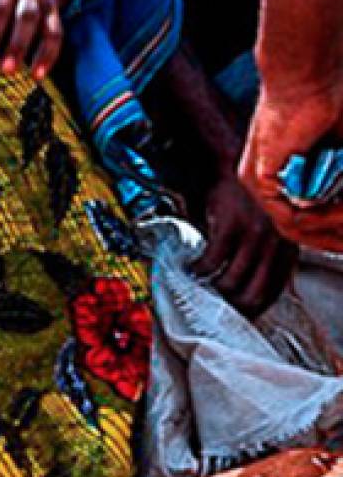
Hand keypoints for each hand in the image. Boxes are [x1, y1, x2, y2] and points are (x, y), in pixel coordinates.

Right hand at [192, 170, 299, 317]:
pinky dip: (197, 270)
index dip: (253, 309)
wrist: (231, 162)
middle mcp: (276, 245)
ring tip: (198, 286)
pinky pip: (211, 263)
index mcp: (286, 247)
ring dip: (210, 289)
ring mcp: (254, 237)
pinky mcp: (231, 228)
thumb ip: (261, 254)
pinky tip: (191, 266)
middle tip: (213, 307)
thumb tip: (243, 285)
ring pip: (230, 284)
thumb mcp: (264, 226)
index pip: (273, 292)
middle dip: (230, 307)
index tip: (236, 315)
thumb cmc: (244, 195)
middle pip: (253, 295)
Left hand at [239, 81, 342, 249]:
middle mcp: (263, 182)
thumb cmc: (327, 103)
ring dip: (326, 226)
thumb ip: (335, 181)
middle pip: (294, 230)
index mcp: (278, 175)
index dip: (328, 233)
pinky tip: (335, 212)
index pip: (299, 220)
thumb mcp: (339, 153)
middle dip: (329, 239)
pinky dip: (315, 217)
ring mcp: (258, 182)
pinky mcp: (259, 177)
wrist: (307, 78)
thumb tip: (341, 206)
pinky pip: (286, 214)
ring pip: (292, 226)